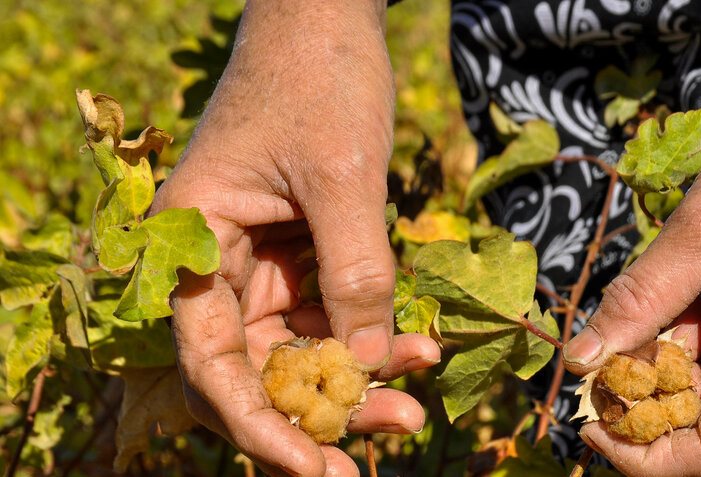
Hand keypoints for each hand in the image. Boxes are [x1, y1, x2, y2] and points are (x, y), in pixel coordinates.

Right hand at [151, 2, 437, 475]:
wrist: (330, 20)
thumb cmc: (320, 80)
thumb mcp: (342, 178)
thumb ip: (356, 275)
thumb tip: (369, 369)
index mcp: (192, 242)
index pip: (211, 361)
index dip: (257, 424)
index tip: (313, 465)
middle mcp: (218, 263)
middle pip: (258, 368)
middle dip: (318, 414)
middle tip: (383, 443)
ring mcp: (262, 262)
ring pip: (301, 351)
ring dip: (357, 383)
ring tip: (415, 411)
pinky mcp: (303, 254)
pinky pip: (333, 317)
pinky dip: (371, 340)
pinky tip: (417, 354)